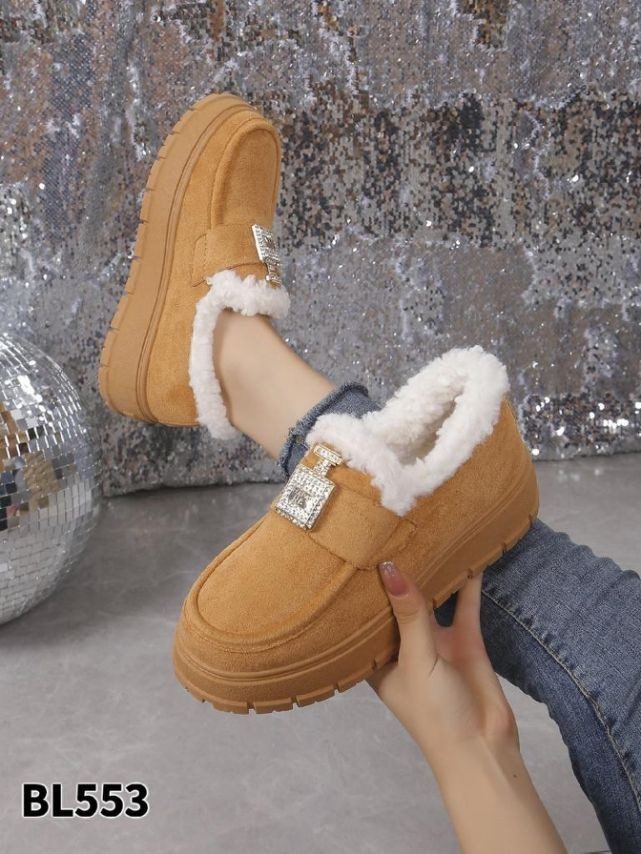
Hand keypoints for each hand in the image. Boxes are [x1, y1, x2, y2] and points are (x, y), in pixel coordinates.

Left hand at [368, 561, 565, 853]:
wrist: (483, 748)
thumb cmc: (434, 714)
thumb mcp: (416, 660)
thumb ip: (408, 614)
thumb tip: (389, 569)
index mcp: (378, 658)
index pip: (362, 616)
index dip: (358, 588)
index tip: (351, 552)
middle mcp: (404, 646)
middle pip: (397, 602)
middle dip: (395, 573)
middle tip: (388, 530)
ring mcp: (436, 641)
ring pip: (431, 599)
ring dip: (431, 572)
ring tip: (425, 533)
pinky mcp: (465, 640)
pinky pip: (465, 604)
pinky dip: (468, 582)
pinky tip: (468, 552)